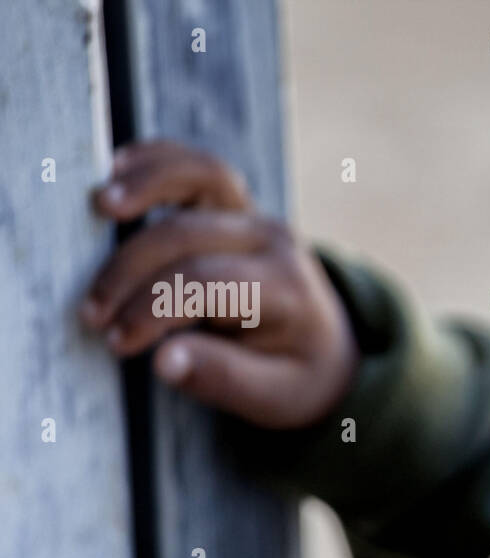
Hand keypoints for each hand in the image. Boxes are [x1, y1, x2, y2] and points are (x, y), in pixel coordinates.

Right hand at [80, 139, 358, 428]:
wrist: (328, 349)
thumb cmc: (295, 376)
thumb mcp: (272, 395)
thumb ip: (221, 378)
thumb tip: (164, 362)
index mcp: (285, 288)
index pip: (204, 283)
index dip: (152, 308)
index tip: (117, 341)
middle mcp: (275, 242)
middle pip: (187, 236)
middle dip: (129, 273)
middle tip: (92, 315)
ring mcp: (257, 217)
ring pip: (200, 178)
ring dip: (143, 189)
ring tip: (98, 208)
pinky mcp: (238, 206)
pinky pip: (199, 168)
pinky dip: (159, 160)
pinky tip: (117, 169)